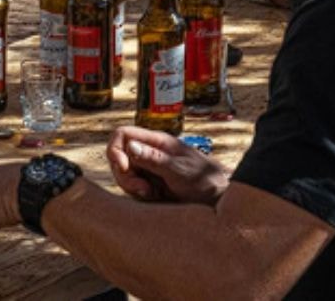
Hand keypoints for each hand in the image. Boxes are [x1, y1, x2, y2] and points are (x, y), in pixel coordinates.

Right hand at [105, 126, 227, 204]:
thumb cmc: (204, 180)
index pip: (123, 134)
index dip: (115, 149)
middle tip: (144, 190)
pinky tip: (155, 198)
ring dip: (132, 188)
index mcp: (157, 141)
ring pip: (123, 175)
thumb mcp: (179, 170)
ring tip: (153, 194)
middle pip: (119, 157)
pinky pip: (132, 189)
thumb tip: (130, 146)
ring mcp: (148, 168)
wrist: (218, 198)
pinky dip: (139, 196)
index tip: (123, 167)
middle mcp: (149, 152)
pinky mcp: (150, 184)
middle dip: (125, 176)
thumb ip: (154, 159)